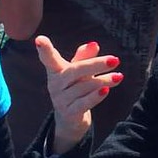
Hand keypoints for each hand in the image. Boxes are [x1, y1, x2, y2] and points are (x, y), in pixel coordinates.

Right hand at [35, 36, 122, 154]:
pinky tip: (106, 90)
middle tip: (115, 60)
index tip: (39, 39)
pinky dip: (96, 96)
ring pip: (84, 86)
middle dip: (96, 64)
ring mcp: (60, 99)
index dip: (44, 49)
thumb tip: (94, 44)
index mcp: (55, 70)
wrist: (71, 118)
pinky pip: (84, 103)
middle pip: (75, 70)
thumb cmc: (75, 86)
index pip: (49, 58)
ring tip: (118, 76)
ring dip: (104, 81)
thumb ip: (85, 57)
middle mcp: (55, 84)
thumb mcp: (79, 70)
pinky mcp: (68, 113)